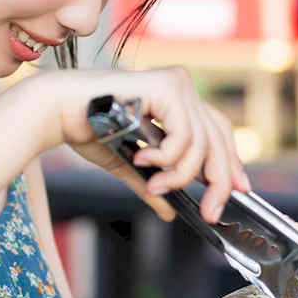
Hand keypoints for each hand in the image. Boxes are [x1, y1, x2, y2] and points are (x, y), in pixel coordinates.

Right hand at [37, 65, 248, 224]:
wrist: (58, 111)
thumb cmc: (85, 128)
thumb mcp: (128, 164)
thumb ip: (152, 184)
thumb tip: (170, 212)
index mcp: (175, 99)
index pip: (216, 130)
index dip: (230, 161)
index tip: (240, 189)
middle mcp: (180, 87)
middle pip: (217, 138)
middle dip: (217, 181)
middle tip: (210, 212)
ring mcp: (175, 84)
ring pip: (200, 144)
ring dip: (179, 175)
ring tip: (155, 185)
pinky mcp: (166, 87)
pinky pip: (184, 136)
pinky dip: (167, 158)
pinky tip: (143, 159)